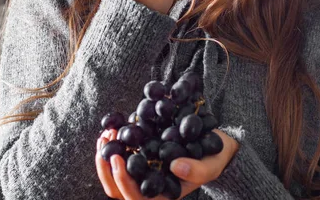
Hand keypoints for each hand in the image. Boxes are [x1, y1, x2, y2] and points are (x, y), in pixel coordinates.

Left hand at [95, 128, 239, 199]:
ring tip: (106, 133)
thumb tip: (174, 166)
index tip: (117, 158)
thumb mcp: (211, 165)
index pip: (135, 198)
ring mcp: (142, 170)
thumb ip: (197, 170)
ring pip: (113, 174)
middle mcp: (148, 185)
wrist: (214, 143)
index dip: (122, 181)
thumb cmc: (214, 158)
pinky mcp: (140, 154)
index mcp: (162, 194)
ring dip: (105, 155)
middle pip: (117, 190)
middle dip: (105, 168)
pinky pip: (119, 155)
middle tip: (105, 141)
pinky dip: (112, 143)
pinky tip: (111, 127)